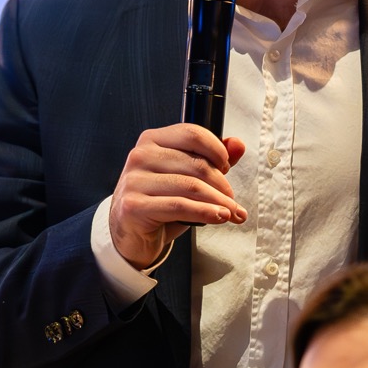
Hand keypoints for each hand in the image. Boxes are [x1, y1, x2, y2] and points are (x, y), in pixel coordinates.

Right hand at [109, 124, 246, 268]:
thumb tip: (238, 145)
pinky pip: (179, 207)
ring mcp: (134, 180)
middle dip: (222, 185)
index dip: (217, 150)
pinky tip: (219, 217)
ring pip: (191, 187)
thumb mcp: (186, 177)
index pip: (192, 134)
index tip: (227, 167)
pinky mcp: (133, 205)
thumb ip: (212, 159)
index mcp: (152, 140)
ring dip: (219, 202)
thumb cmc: (159, 202)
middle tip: (233, 200)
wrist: (130, 233)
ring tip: (232, 212)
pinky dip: (205, 212)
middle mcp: (140, 156)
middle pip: (196, 164)